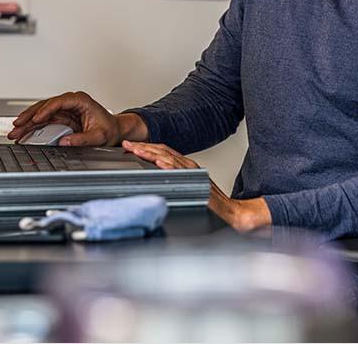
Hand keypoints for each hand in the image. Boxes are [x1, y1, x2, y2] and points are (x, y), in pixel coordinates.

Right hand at [8, 91, 147, 146]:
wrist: (114, 130)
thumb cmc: (109, 129)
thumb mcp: (98, 136)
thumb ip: (82, 139)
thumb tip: (65, 142)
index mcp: (81, 100)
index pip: (59, 102)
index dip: (46, 110)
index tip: (36, 119)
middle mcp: (70, 102)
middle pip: (45, 106)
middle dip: (30, 116)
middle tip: (17, 126)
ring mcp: (64, 109)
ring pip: (41, 113)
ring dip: (27, 122)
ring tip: (15, 131)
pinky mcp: (61, 117)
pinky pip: (43, 120)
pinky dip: (32, 126)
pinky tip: (23, 132)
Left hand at [122, 140, 270, 231]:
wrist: (230, 213)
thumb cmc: (211, 203)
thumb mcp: (189, 188)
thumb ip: (174, 180)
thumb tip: (154, 179)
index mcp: (186, 166)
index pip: (163, 152)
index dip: (146, 148)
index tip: (130, 147)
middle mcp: (189, 166)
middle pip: (163, 152)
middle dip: (144, 147)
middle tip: (127, 145)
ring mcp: (194, 173)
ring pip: (169, 158)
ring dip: (152, 153)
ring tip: (137, 150)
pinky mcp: (198, 182)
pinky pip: (182, 172)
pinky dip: (169, 166)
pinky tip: (159, 163)